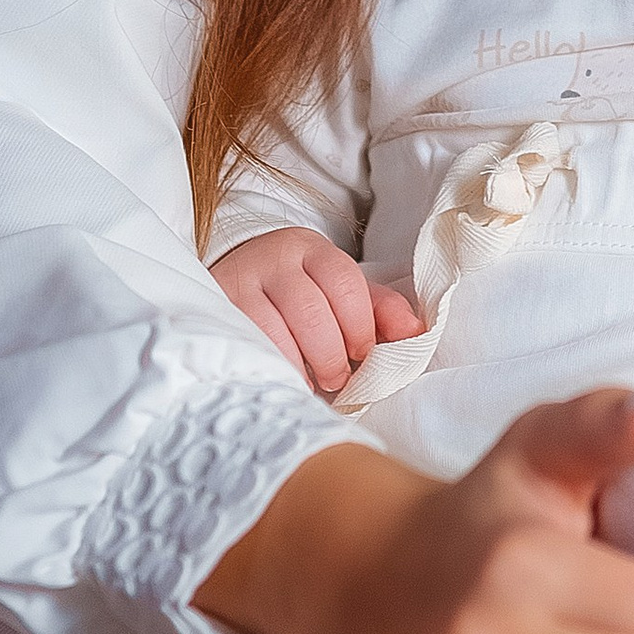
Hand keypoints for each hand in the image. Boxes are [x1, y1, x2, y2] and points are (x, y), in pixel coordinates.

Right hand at [209, 228, 422, 393]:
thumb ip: (379, 309)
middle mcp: (275, 260)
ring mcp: (241, 283)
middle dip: (331, 354)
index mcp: (312, 250)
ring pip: (275, 330)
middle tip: (339, 379)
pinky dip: (272, 368)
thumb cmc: (299, 292)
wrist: (233, 274)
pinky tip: (285, 379)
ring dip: (301, 366)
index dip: (360, 325)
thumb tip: (415, 332)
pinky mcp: (217, 309)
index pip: (345, 282)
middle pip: (311, 310)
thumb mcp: (338, 291)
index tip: (363, 354)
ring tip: (313, 383)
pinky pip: (246, 344)